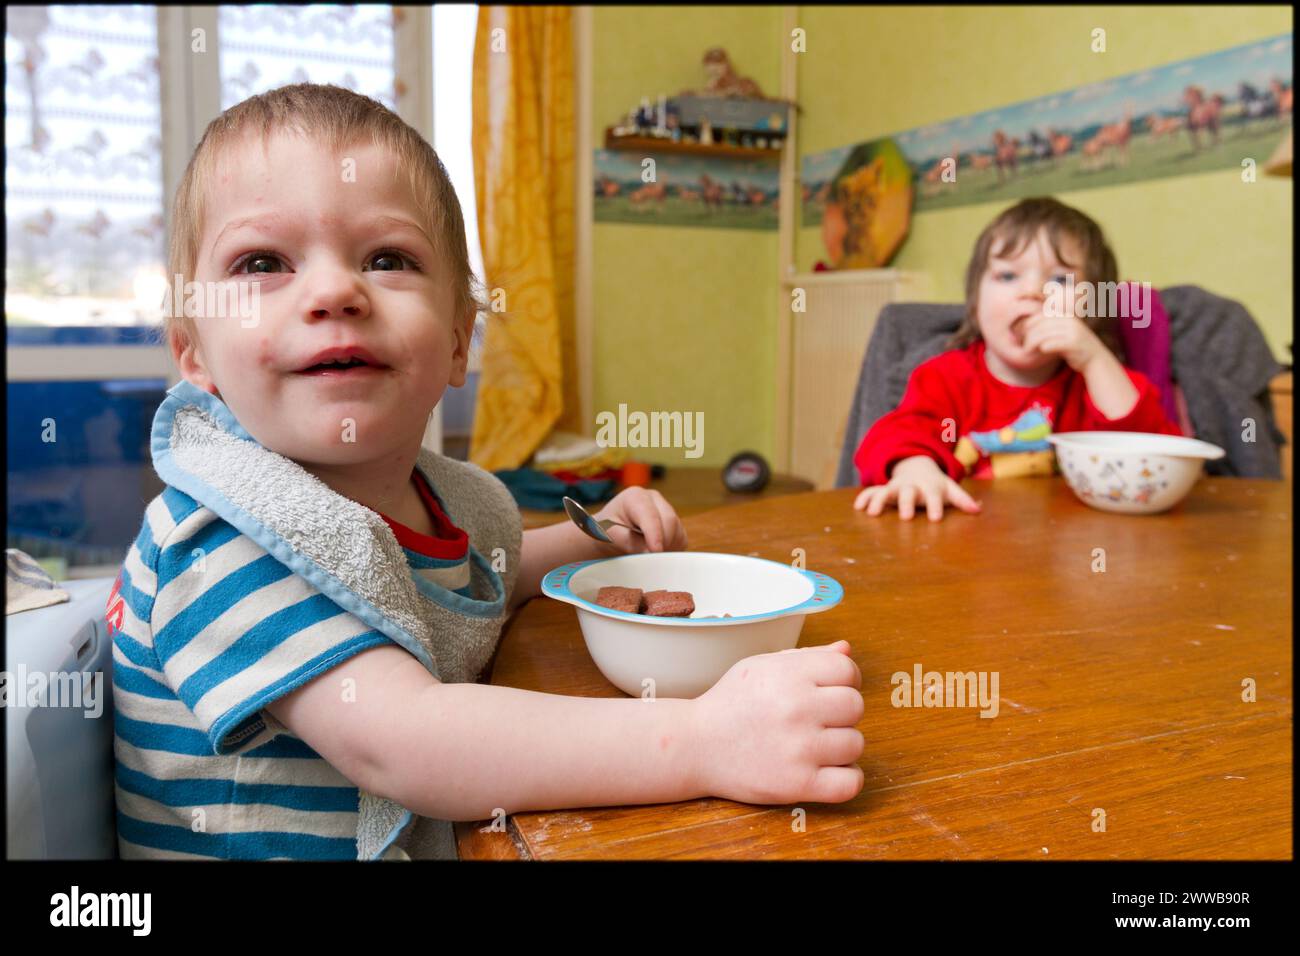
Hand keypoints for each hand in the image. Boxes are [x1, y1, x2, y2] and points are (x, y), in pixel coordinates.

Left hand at [593, 486, 687, 552]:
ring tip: (646, 555)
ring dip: (666, 548)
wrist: (610, 533)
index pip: (650, 516)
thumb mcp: (610, 536)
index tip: (656, 551)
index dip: (655, 534)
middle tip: (650, 561)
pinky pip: (681, 540)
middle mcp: (654, 500)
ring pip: (677, 532)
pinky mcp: (675, 525)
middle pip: (669, 522)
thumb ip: (630, 543)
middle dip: (662, 543)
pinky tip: (655, 553)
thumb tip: (651, 553)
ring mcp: (667, 510)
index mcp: (635, 496)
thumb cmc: (606, 531)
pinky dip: (671, 550)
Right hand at [690, 640, 864, 804]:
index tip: (829, 691)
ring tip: (814, 745)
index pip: (847, 669)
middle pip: (855, 706)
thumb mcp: (763, 667)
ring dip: (840, 746)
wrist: (695, 744)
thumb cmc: (731, 703)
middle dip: (841, 712)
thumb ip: (807, 657)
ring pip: (856, 744)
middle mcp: (796, 707)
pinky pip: (850, 783)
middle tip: (818, 719)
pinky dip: (846, 779)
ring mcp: (799, 748)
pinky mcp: (798, 784)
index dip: (844, 679)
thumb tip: (847, 649)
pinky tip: (828, 770)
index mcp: (789, 674)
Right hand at [853, 455, 980, 520]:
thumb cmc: (935, 484)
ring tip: (873, 514)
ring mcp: (896, 486)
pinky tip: (858, 507)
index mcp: (929, 487)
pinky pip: (872, 491)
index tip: (935, 519)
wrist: (916, 465)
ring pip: (886, 491)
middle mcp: (912, 486)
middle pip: (908, 493)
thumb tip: (978, 510)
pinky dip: (865, 498)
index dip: (935, 507)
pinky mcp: (884, 489)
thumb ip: (962, 499)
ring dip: (879, 500)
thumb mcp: (950, 489)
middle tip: (905, 517)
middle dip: (906, 504)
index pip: (933, 496)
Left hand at [1018, 313, 1106, 372]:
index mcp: (1066, 316)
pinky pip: (1052, 344)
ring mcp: (1073, 331)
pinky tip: (1040, 351)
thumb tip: (1024, 327)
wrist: (1096, 361)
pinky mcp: (1073, 343)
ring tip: (1027, 350)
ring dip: (1032, 343)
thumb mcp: (1063, 334)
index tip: (1020, 335)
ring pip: (1044, 334)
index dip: (1028, 324)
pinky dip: (1043, 347)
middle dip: (1028, 335)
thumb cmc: (1074, 349)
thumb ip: (1049, 329)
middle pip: (1040, 325)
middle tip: (1022, 345)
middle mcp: (1070, 321)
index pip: (1040, 317)